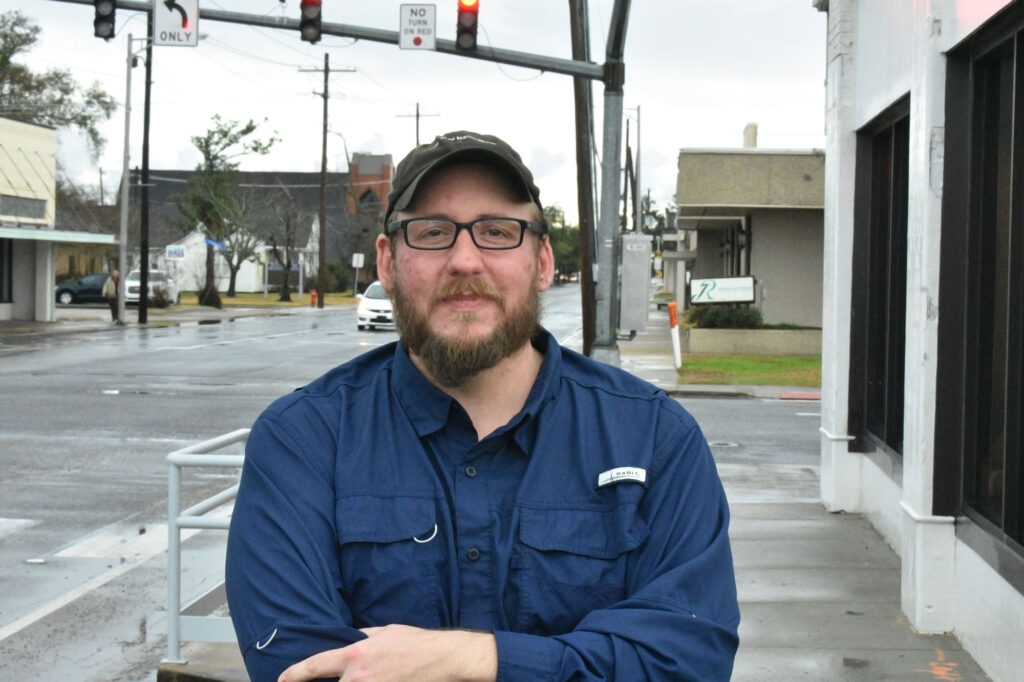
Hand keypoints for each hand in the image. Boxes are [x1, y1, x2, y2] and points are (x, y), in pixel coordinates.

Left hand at [277, 624, 497, 681]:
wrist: (442, 658)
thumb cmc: (415, 642)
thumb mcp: (384, 632)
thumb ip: (361, 638)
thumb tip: (349, 640)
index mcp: (355, 655)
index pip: (315, 666)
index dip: (294, 675)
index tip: (281, 679)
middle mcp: (358, 677)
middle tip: (331, 681)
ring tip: (367, 678)